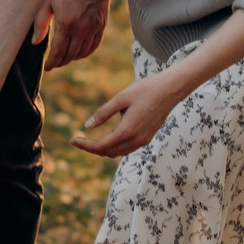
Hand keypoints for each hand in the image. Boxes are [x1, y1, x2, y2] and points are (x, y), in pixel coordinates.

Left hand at [38, 0, 108, 69]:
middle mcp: (82, 27)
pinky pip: (94, 45)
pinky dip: (86, 52)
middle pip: (71, 54)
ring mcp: (94, 26)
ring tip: (65, 57)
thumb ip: (40, 23)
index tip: (48, 67)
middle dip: (61, 61)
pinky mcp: (102, 24)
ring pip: (83, 52)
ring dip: (73, 58)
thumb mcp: (47, 0)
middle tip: (54, 63)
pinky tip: (79, 52)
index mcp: (66, 22)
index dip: (52, 62)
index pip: (59, 51)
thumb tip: (35, 42)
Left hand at [72, 70, 186, 158]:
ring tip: (91, 139)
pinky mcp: (147, 138)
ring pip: (118, 153)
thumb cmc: (145, 90)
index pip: (101, 146)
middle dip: (92, 148)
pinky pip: (127, 148)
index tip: (73, 140)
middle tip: (79, 139)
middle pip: (108, 152)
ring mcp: (143, 140)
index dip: (85, 145)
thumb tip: (87, 126)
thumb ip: (103, 113)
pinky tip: (109, 135)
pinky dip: (115, 146)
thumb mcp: (121, 98)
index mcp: (127, 130)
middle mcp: (136, 140)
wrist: (170, 90)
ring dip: (104, 148)